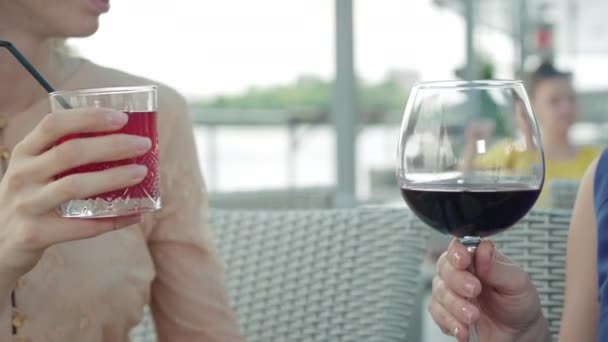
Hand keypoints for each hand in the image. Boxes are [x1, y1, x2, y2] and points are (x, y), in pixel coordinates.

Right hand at [0, 108, 150, 281]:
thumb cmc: (30, 199)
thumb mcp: (35, 172)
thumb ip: (65, 157)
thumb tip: (125, 146)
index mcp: (25, 153)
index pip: (54, 124)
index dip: (88, 118)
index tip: (121, 118)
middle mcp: (21, 175)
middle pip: (70, 153)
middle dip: (111, 146)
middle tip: (143, 145)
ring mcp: (26, 205)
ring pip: (75, 186)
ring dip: (114, 178)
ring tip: (141, 173)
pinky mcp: (34, 234)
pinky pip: (80, 226)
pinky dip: (111, 220)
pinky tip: (134, 214)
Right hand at [429, 239, 548, 340]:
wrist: (519, 334)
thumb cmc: (518, 303)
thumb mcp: (517, 282)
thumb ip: (498, 267)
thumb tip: (484, 248)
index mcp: (476, 259)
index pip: (458, 248)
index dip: (457, 253)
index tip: (464, 261)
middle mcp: (460, 273)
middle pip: (444, 268)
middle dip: (457, 280)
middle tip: (474, 290)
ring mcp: (451, 293)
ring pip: (440, 292)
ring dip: (456, 305)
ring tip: (473, 316)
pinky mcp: (446, 313)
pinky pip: (438, 314)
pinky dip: (450, 322)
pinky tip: (464, 329)